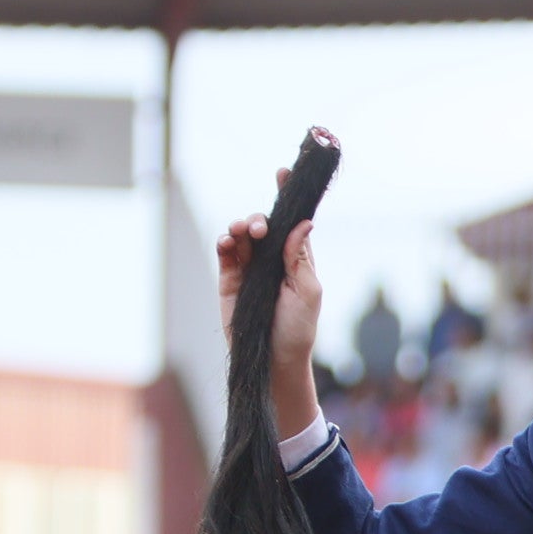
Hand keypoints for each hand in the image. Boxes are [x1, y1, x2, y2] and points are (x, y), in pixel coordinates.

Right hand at [217, 173, 321, 436]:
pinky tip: (228, 241)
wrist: (274, 361)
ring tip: (242, 232)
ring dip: (240, 227)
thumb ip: (301, 258)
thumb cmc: (297, 330)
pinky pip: (225, 253)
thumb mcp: (307, 292)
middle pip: (263, 226)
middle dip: (260, 219)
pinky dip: (225, 242)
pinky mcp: (230, 281)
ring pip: (241, 236)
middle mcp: (272, 261)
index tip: (284, 172)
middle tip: (260, 228)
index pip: (292, 223)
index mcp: (296, 260)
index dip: (288, 198)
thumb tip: (303, 223)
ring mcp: (249, 269)